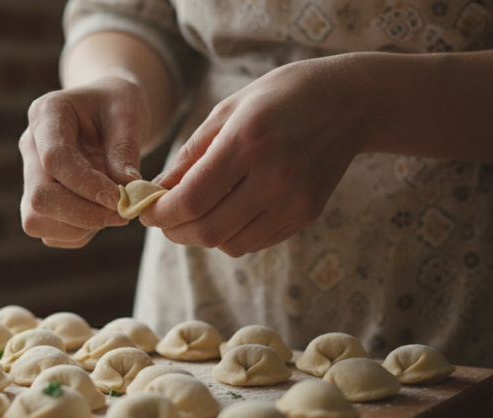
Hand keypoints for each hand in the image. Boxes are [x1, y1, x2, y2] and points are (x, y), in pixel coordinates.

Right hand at [20, 77, 147, 247]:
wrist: (105, 110)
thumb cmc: (117, 105)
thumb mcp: (128, 111)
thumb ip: (125, 148)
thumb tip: (128, 191)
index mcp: (47, 114)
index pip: (55, 158)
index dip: (86, 185)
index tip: (119, 198)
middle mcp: (30, 146)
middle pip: (39, 196)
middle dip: (83, 214)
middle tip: (123, 214)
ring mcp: (29, 176)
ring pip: (37, 220)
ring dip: (81, 226)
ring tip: (114, 211)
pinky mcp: (37, 200)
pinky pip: (50, 233)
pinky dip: (79, 233)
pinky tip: (100, 214)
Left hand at [140, 54, 373, 255]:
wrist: (348, 102)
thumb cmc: (278, 98)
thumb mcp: (227, 111)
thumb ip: (190, 154)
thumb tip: (158, 191)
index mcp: (247, 144)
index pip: (191, 200)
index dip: (160, 214)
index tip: (145, 211)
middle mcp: (273, 178)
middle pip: (208, 230)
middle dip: (175, 231)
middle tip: (163, 220)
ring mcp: (293, 201)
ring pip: (230, 244)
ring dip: (201, 237)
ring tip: (191, 216)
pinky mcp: (306, 214)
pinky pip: (255, 242)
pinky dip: (230, 236)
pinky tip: (224, 215)